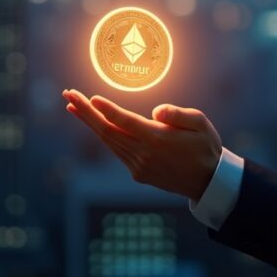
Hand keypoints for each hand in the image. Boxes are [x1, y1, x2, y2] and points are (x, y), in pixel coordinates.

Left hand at [62, 89, 221, 201]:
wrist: (208, 181)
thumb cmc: (205, 146)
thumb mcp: (201, 123)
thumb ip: (178, 114)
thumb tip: (156, 111)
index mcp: (158, 139)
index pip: (124, 121)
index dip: (105, 109)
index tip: (89, 97)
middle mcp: (144, 154)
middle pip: (107, 131)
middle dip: (85, 112)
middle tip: (68, 94)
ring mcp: (139, 166)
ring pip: (108, 142)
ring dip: (89, 123)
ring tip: (73, 106)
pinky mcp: (138, 174)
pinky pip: (117, 151)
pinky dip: (104, 136)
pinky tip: (97, 124)